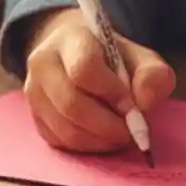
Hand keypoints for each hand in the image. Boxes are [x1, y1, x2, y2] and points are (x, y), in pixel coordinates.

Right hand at [22, 7, 175, 153]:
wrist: (76, 54)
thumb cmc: (113, 59)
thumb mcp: (141, 58)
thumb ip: (153, 76)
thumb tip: (142, 104)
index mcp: (71, 39)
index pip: (84, 69)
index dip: (112, 94)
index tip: (131, 106)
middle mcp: (43, 62)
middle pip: (71, 104)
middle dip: (107, 126)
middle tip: (129, 131)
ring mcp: (33, 91)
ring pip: (64, 128)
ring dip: (98, 140)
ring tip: (116, 134)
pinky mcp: (34, 116)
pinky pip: (59, 142)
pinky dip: (85, 146)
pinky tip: (99, 136)